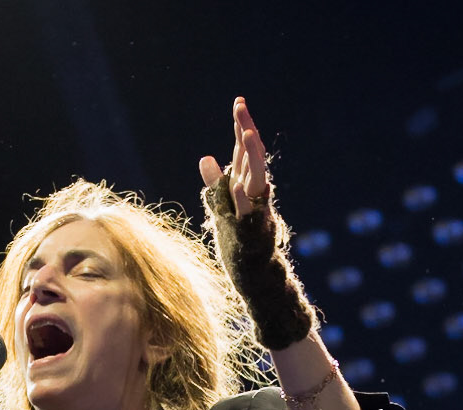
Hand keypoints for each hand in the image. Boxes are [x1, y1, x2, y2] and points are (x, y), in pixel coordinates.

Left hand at [199, 96, 269, 217]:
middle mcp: (253, 184)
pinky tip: (236, 187)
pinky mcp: (251, 223)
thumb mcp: (222, 199)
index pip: (244, 145)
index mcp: (245, 176)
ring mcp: (254, 202)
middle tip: (240, 106)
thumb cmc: (237, 226)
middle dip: (247, 128)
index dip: (241, 124)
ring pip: (257, 174)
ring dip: (252, 154)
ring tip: (247, 133)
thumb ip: (215, 179)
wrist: (251, 255)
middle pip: (252, 152)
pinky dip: (241, 199)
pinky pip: (247, 209)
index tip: (238, 101)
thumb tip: (205, 159)